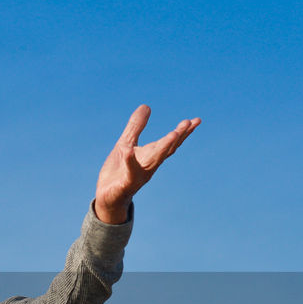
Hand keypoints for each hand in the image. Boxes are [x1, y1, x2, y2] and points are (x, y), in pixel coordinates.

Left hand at [95, 105, 200, 223]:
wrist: (107, 197)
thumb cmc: (119, 171)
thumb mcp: (126, 144)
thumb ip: (136, 127)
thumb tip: (146, 106)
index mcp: (151, 156)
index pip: (170, 143)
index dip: (182, 132)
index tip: (195, 121)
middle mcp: (149, 166)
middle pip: (167, 150)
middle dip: (178, 136)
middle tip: (190, 123)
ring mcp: (139, 175)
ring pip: (154, 160)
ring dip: (164, 147)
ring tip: (173, 134)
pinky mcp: (126, 183)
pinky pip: (129, 172)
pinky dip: (129, 161)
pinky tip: (128, 150)